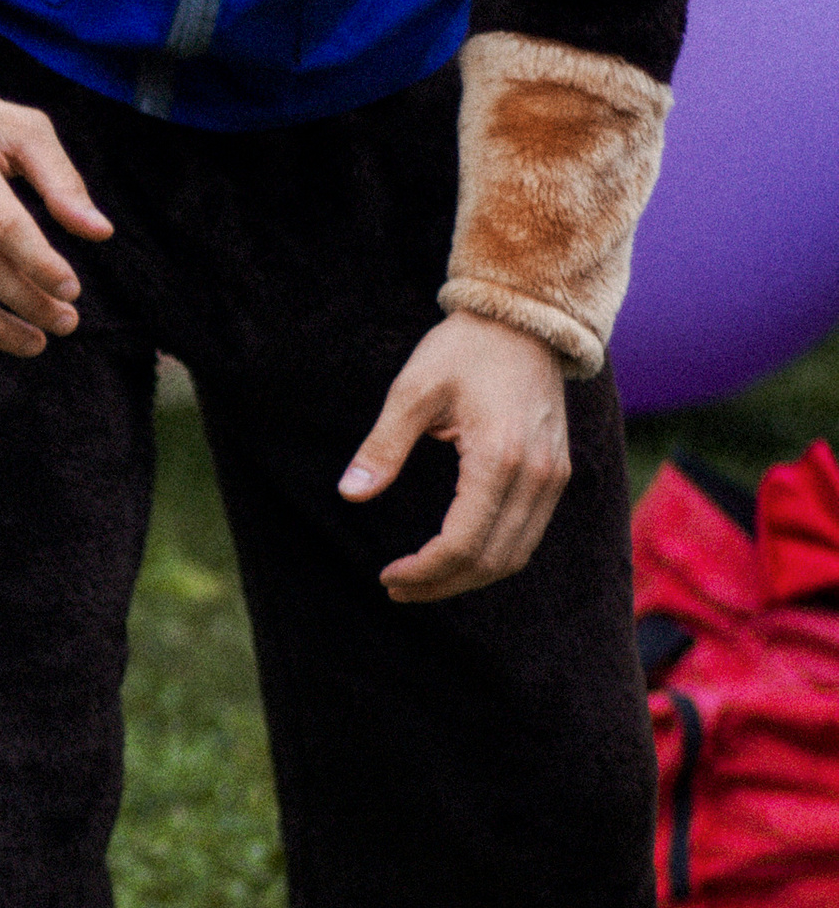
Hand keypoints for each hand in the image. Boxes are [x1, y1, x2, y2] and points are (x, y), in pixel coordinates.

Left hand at [338, 312, 570, 604]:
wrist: (523, 320)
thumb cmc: (463, 349)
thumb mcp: (412, 390)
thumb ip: (383, 446)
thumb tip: (350, 493)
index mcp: (500, 457)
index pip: (462, 544)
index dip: (423, 571)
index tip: (386, 575)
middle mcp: (537, 475)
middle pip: (491, 561)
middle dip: (442, 584)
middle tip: (397, 587)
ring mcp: (554, 477)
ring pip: (515, 556)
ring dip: (468, 578)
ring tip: (422, 580)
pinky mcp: (557, 474)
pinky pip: (528, 535)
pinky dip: (492, 556)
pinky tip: (455, 556)